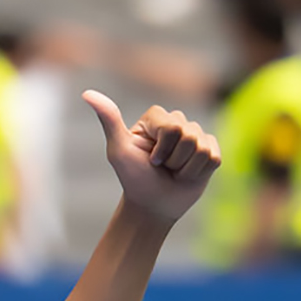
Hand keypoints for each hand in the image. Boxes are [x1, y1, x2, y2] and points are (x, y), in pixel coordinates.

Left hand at [83, 90, 220, 221]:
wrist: (152, 206)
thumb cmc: (134, 179)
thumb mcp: (119, 151)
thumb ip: (109, 120)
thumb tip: (87, 94)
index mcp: (156, 117)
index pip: (172, 127)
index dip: (161, 150)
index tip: (150, 160)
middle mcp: (177, 121)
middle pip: (189, 136)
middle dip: (174, 160)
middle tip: (163, 168)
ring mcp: (196, 135)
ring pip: (202, 148)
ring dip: (186, 169)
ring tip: (174, 172)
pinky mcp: (210, 150)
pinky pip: (214, 157)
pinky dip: (199, 172)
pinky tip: (187, 175)